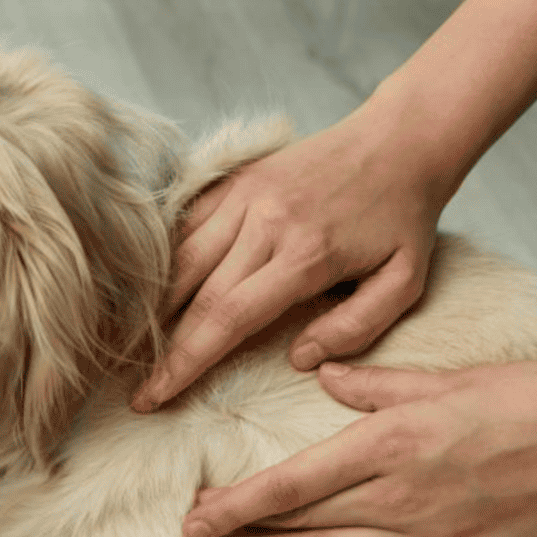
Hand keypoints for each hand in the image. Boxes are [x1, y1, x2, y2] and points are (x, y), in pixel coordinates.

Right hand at [131, 99, 449, 412]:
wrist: (399, 139)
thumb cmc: (404, 218)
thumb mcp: (405, 281)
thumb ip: (356, 328)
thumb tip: (299, 359)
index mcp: (305, 254)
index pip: (228, 318)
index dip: (185, 363)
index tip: (155, 397)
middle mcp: (264, 222)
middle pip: (194, 296)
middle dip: (162, 350)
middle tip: (138, 390)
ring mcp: (244, 195)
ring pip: (180, 259)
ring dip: (152, 307)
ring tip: (132, 346)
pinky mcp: (235, 180)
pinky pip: (186, 224)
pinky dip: (164, 262)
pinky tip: (152, 295)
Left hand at [182, 360, 536, 536]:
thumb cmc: (535, 402)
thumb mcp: (449, 378)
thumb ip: (376, 385)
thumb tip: (321, 374)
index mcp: (392, 443)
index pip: (291, 482)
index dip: (236, 503)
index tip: (193, 515)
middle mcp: (400, 499)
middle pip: (301, 524)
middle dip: (241, 533)